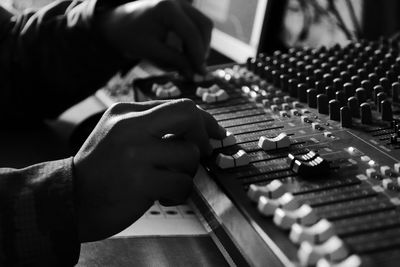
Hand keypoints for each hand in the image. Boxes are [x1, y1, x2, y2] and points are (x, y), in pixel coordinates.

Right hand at [73, 99, 224, 241]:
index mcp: (126, 112)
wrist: (70, 200)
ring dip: (187, 173)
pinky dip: (180, 193)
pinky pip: (182, 183)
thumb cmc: (101, 169)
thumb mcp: (119, 133)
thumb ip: (153, 125)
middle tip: (202, 154)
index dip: (204, 120)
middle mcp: (130, 127)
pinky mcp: (140, 183)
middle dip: (203, 137)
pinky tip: (163, 196)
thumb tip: (199, 127)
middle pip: (188, 116)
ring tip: (168, 181)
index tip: (215, 133)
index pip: (180, 105)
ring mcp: (134, 154)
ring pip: (189, 155)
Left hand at [96, 0, 212, 77]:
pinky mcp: (182, 11)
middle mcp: (178, 2)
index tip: (201, 72)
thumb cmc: (131, 36)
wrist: (119, 24)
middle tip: (198, 69)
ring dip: (200, 45)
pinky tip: (187, 55)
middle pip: (204, 25)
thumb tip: (194, 74)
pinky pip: (197, 26)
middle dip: (202, 49)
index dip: (198, 54)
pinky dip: (195, 41)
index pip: (191, 33)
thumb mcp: (151, 51)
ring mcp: (182, 4)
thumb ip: (174, 61)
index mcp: (167, 8)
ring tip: (191, 63)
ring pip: (203, 25)